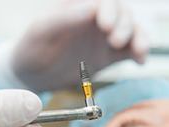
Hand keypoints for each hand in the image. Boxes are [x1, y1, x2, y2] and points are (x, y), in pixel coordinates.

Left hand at [12, 0, 148, 90]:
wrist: (31, 76)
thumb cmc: (31, 49)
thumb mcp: (41, 32)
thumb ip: (64, 18)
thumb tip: (93, 7)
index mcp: (76, 6)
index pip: (100, 0)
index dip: (108, 9)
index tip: (105, 25)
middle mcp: (93, 18)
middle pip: (120, 12)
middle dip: (124, 23)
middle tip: (114, 40)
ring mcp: (102, 36)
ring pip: (130, 29)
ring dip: (137, 37)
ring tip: (136, 51)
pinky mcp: (108, 55)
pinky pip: (129, 50)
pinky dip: (138, 53)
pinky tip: (139, 61)